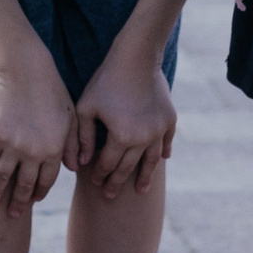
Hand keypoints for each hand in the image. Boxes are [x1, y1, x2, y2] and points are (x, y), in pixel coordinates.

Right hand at [0, 56, 74, 215]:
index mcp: (54, 150)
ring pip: (4, 177)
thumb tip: (75, 168)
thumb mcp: (72, 118)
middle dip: (19, 202)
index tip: (34, 200)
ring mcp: (13, 145)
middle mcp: (34, 152)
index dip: (39, 192)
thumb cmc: (53, 92)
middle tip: (14, 214)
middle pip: (24, 184)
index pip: (46, 180)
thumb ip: (75, 145)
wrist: (27, 72)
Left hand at [73, 47, 174, 198]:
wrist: (136, 57)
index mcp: (121, 137)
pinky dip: (163, 152)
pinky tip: (162, 160)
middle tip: (110, 195)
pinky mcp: (170, 120)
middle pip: (128, 167)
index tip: (94, 184)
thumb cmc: (106, 80)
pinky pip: (166, 142)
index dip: (100, 175)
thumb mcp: (86, 107)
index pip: (108, 164)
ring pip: (151, 160)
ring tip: (141, 191)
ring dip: (145, 177)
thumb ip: (84, 137)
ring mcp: (159, 130)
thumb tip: (82, 164)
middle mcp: (143, 138)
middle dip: (117, 182)